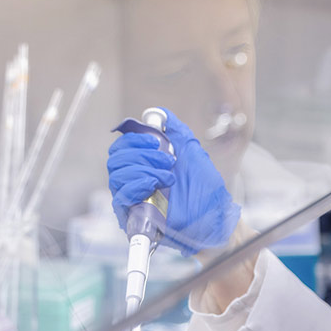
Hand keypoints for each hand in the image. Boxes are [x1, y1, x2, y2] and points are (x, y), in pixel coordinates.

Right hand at [107, 108, 240, 255]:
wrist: (214, 217)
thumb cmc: (206, 189)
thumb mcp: (192, 152)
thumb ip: (176, 131)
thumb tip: (160, 113)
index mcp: (144, 165)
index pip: (121, 146)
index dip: (135, 139)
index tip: (157, 142)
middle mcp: (135, 180)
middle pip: (115, 159)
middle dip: (141, 154)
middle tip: (167, 161)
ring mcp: (133, 199)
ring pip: (117, 175)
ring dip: (144, 169)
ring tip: (168, 177)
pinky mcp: (134, 216)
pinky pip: (120, 197)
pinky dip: (137, 185)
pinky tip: (154, 186)